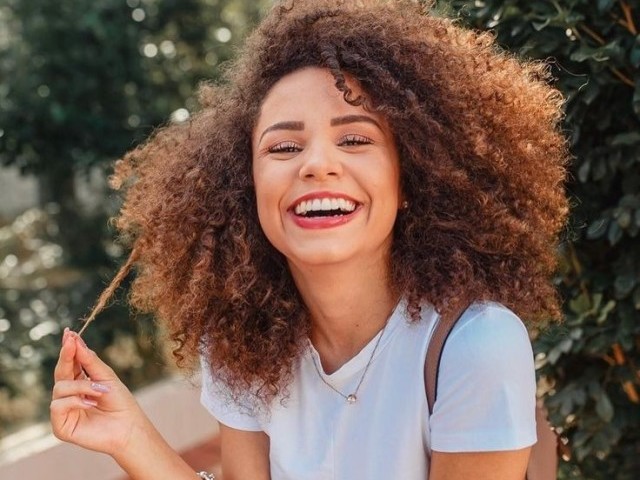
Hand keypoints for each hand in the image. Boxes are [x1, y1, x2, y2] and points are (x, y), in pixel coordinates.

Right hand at [50, 328, 147, 455]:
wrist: (128, 428)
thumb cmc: (120, 402)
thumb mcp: (107, 377)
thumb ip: (90, 361)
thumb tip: (76, 341)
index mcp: (80, 382)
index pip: (70, 363)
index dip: (68, 348)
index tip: (69, 333)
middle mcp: (69, 395)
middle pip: (60, 372)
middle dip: (66, 356)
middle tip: (70, 342)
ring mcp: (64, 410)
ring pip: (59, 388)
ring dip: (81, 386)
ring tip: (100, 391)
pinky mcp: (61, 426)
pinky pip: (57, 406)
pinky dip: (75, 402)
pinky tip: (91, 404)